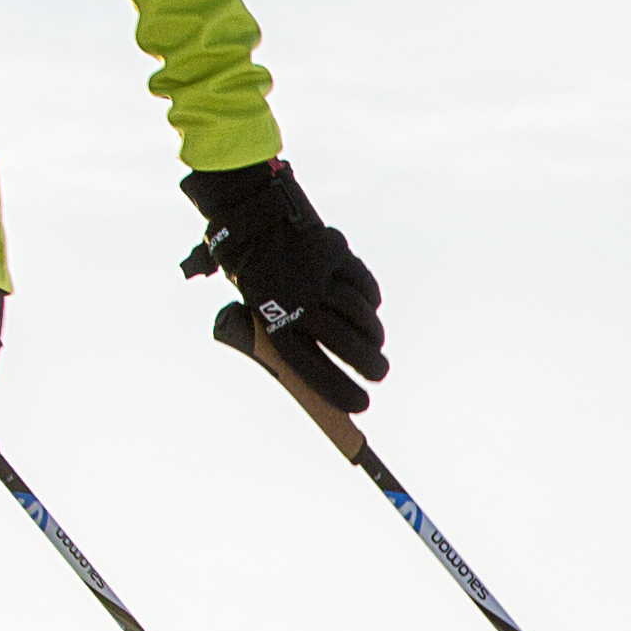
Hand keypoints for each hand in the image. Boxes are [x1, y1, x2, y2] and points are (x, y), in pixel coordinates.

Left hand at [181, 161, 386, 415]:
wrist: (251, 223)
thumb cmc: (257, 279)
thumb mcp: (259, 311)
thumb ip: (291, 338)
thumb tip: (330, 371)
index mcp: (273, 322)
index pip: (313, 368)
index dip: (340, 391)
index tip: (362, 406)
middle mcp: (297, 300)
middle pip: (345, 342)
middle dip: (369, 365)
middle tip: (380, 374)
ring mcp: (317, 274)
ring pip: (359, 313)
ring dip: (373, 333)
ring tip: (376, 343)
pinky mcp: (333, 251)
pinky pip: (362, 283)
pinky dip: (370, 299)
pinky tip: (370, 308)